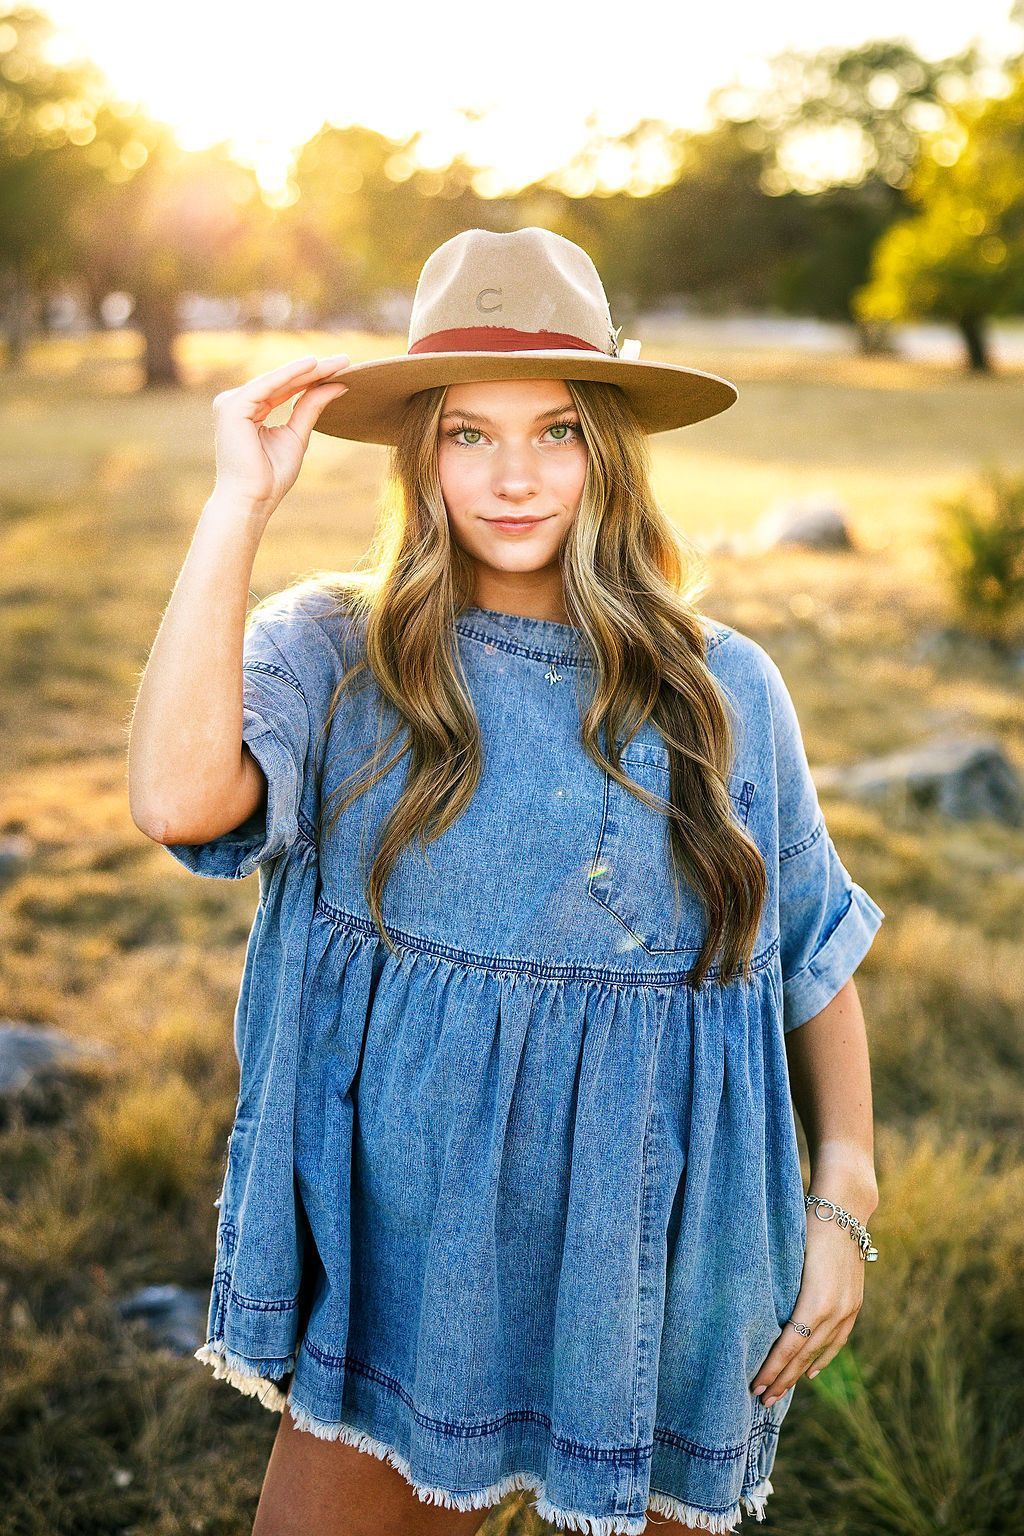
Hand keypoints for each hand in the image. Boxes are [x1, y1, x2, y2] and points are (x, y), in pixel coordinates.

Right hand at [211, 352, 352, 517]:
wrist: (252, 502)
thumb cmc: (270, 478)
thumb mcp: (297, 436)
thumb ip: (311, 409)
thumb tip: (337, 385)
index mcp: (248, 410)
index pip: (285, 389)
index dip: (313, 379)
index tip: (342, 370)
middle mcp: (237, 403)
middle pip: (282, 382)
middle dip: (315, 371)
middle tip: (346, 360)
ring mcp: (231, 403)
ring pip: (277, 380)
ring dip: (308, 370)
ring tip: (338, 362)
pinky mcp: (233, 407)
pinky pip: (267, 385)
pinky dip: (290, 374)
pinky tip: (312, 365)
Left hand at [749, 1201, 868, 1404]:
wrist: (844, 1209)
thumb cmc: (805, 1226)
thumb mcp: (787, 1260)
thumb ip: (778, 1293)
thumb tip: (754, 1321)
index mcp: (816, 1302)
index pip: (789, 1346)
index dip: (772, 1368)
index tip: (754, 1385)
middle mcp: (836, 1311)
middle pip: (804, 1355)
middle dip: (782, 1379)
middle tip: (761, 1400)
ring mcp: (848, 1309)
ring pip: (821, 1351)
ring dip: (799, 1373)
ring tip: (781, 1392)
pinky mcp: (854, 1303)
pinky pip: (838, 1340)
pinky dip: (822, 1357)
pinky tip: (811, 1371)